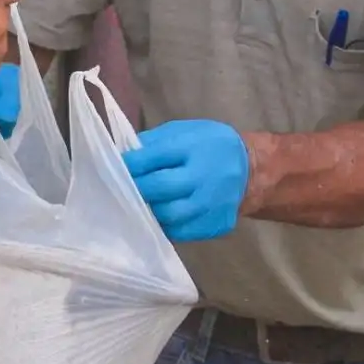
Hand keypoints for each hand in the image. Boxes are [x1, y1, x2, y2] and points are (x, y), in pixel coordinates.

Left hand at [120, 120, 249, 242]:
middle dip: (136, 189)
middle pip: (160, 187)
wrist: (249, 170)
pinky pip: (182, 232)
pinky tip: (159, 217)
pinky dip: (165, 226)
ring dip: (148, 211)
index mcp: (196, 146)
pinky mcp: (217, 225)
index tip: (114, 168)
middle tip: (121, 189)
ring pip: (168, 215)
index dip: (130, 165)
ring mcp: (214, 205)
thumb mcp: (184, 131)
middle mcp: (207, 177)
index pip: (153, 157)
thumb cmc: (208, 146)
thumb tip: (123, 159)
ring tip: (138, 205)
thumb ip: (154, 143)